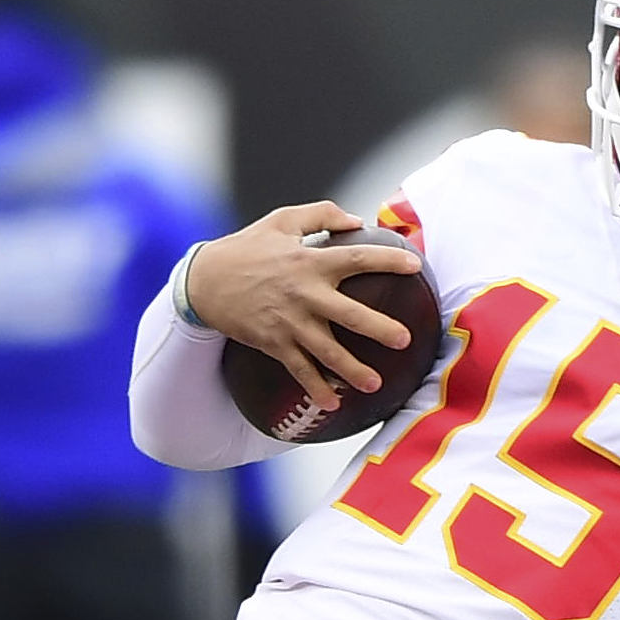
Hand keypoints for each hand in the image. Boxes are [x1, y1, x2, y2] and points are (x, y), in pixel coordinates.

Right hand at [183, 202, 424, 413]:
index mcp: (311, 261)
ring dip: (352, 371)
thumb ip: (322, 215)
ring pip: (328, 352)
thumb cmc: (247, 247)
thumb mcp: (282, 220)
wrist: (204, 281)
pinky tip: (333, 404)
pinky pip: (300, 370)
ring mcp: (290, 322)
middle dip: (380, 329)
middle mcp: (305, 294)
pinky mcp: (274, 343)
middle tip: (404, 340)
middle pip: (351, 314)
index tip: (415, 266)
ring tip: (375, 384)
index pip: (358, 258)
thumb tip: (359, 221)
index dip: (389, 261)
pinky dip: (316, 388)